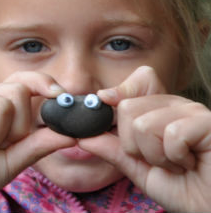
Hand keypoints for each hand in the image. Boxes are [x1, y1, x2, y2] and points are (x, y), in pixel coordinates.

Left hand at [79, 66, 210, 211]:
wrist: (210, 209)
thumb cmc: (183, 189)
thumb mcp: (139, 168)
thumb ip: (112, 150)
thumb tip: (81, 136)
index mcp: (160, 110)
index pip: (139, 80)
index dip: (119, 91)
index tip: (103, 100)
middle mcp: (177, 105)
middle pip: (128, 107)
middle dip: (135, 145)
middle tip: (161, 160)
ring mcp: (193, 112)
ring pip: (144, 123)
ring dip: (156, 156)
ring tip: (178, 165)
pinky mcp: (208, 123)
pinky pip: (171, 133)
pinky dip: (175, 158)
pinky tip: (191, 164)